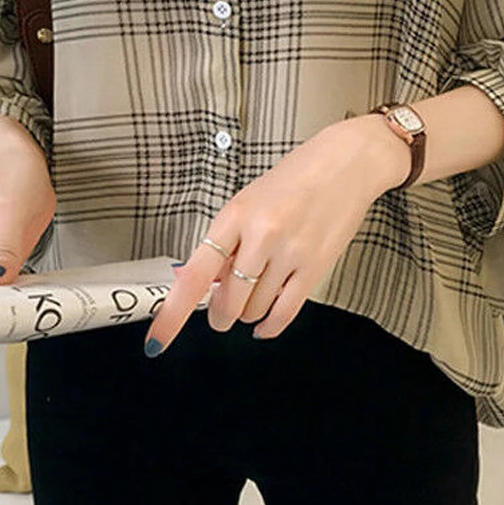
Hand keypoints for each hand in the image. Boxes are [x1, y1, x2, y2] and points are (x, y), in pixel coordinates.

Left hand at [143, 114, 407, 355]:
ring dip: (248, 312)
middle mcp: (261, 235)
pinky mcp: (316, 267)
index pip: (195, 274)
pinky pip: (284, 313)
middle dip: (221, 313)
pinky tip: (264, 325)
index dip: (174, 313)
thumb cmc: (294, 178)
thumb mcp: (249, 200)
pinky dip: (269, 326)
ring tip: (259, 288)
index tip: (157, 341)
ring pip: (254, 310)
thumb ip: (226, 241)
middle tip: (223, 306)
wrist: (346, 163)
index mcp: (235, 214)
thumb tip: (202, 284)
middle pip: (227, 302)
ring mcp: (290, 253)